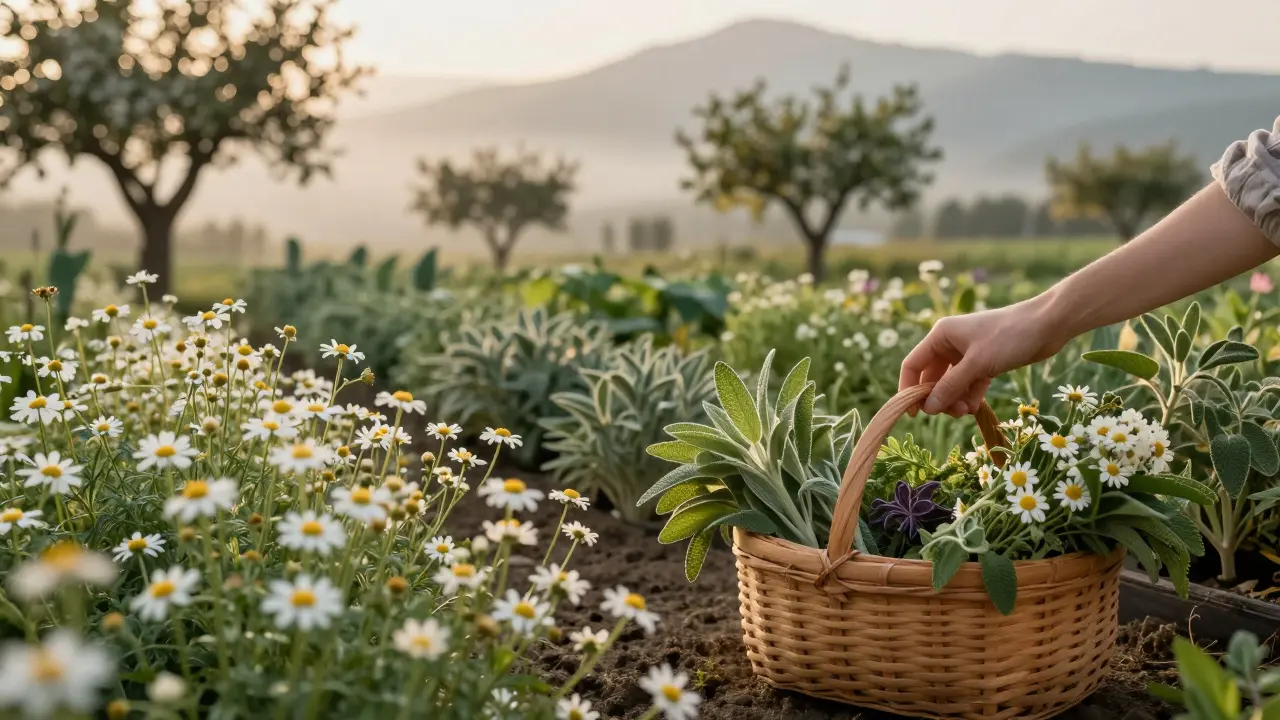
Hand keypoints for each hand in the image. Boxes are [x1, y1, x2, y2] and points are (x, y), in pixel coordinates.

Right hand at [899, 299, 1066, 416]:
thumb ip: (951, 386)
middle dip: (938, 397)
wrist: (1049, 325)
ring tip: (965, 412)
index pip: (913, 365)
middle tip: (949, 414)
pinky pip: (969, 383)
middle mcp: (950, 343)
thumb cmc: (1009, 336)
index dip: (908, 389)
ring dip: (954, 399)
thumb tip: (928, 408)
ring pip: (951, 383)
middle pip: (932, 377)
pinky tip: (974, 407)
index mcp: (941, 335)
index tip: (912, 413)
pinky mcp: (985, 362)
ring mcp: (968, 353)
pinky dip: (969, 396)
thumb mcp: (977, 364)